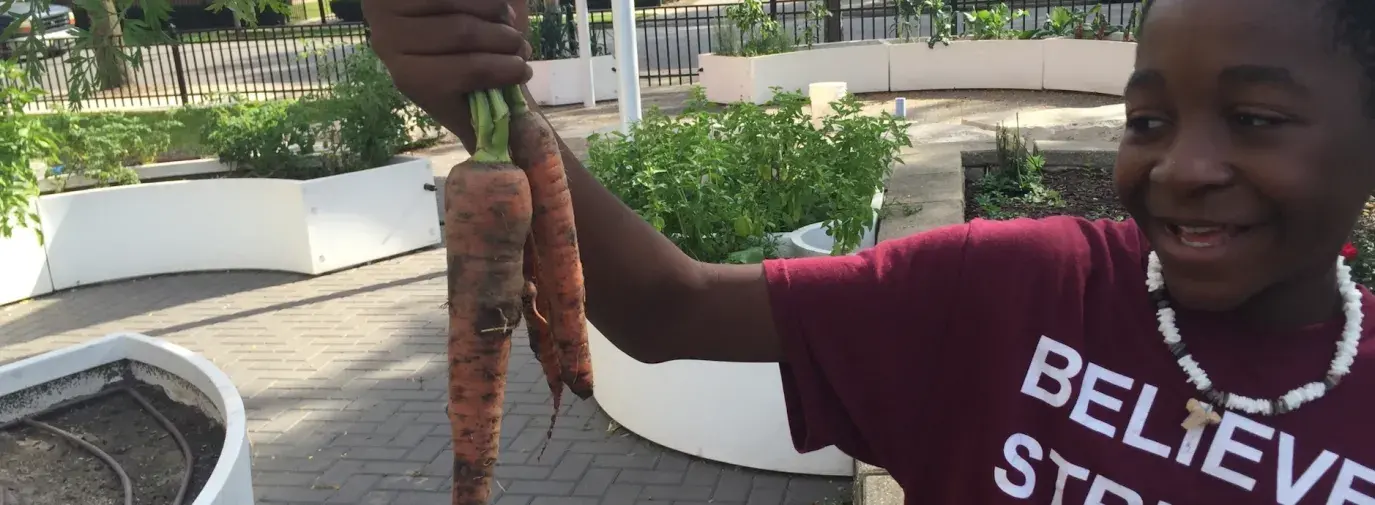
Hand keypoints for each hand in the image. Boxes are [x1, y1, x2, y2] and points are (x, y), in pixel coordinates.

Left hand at [364, 0, 533, 151]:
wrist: (412, 28)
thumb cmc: (446, 73)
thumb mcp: (457, 102)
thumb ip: (480, 131)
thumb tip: (509, 171)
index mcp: (409, 79)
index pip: (463, 70)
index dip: (501, 70)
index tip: (525, 71)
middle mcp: (390, 42)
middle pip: (463, 33)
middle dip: (505, 40)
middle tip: (523, 47)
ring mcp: (391, 9)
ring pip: (462, 4)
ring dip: (499, 14)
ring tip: (511, 23)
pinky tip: (497, 8)